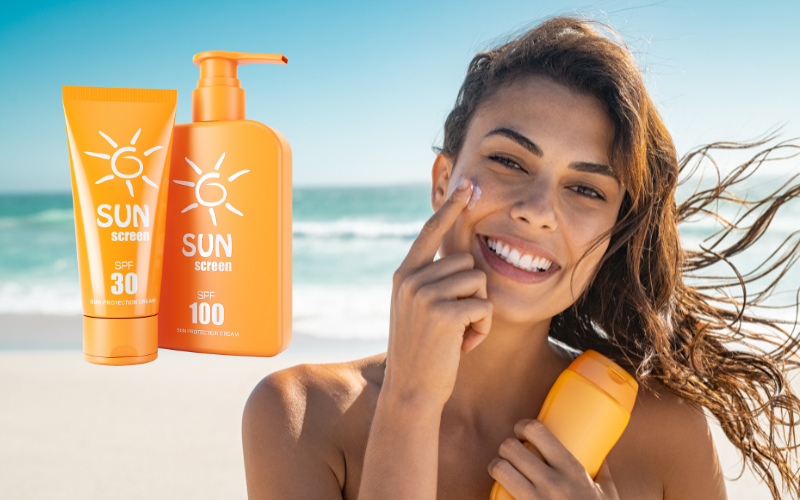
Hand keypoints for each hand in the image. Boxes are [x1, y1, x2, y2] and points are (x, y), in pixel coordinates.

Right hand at [383, 175, 492, 407]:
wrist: (411, 390)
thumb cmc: (422, 352)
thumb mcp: (417, 310)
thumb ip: (431, 281)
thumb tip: (464, 258)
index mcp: (404, 275)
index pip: (430, 232)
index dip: (450, 208)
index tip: (467, 184)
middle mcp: (411, 279)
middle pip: (467, 263)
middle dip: (472, 294)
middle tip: (454, 325)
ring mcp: (425, 294)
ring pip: (479, 282)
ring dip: (479, 312)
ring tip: (457, 335)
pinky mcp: (443, 313)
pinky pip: (484, 306)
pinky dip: (482, 329)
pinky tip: (462, 346)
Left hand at [488, 419, 620, 499]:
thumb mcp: (608, 494)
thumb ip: (602, 472)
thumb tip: (599, 452)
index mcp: (572, 471)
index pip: (537, 431)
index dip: (523, 425)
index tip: (521, 431)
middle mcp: (552, 484)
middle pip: (510, 448)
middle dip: (507, 446)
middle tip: (512, 453)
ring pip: (499, 469)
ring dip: (497, 466)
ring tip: (503, 469)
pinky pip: (498, 496)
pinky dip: (495, 493)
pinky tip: (499, 493)